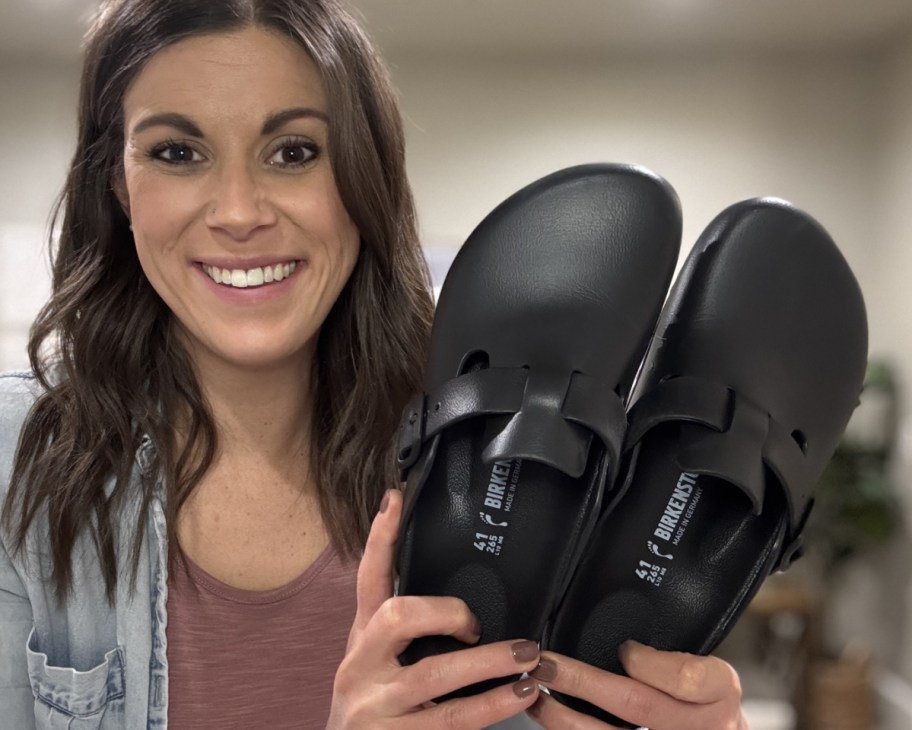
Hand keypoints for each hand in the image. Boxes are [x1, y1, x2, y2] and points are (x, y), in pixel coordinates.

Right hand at [326, 488, 540, 729]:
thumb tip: (460, 603)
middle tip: (476, 621)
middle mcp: (360, 668)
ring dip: (488, 662)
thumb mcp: (378, 666)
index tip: (396, 498)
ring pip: (434, 673)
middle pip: (397, 615)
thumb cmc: (374, 711)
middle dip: (445, 611)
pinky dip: (492, 705)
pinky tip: (521, 695)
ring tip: (528, 655)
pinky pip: (453, 719)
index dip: (380, 539)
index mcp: (361, 642)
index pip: (367, 581)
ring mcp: (375, 707)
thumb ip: (403, 634)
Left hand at [527, 642, 747, 729]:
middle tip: (547, 664)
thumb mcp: (707, 668)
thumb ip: (670, 653)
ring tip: (537, 697)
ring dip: (566, 719)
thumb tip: (616, 638)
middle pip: (638, 707)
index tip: (622, 649)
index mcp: (720, 691)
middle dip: (584, 682)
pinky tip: (554, 724)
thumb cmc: (707, 700)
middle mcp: (706, 727)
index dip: (646, 662)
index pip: (684, 675)